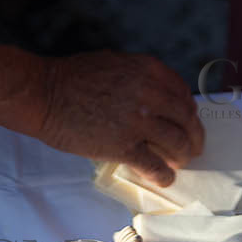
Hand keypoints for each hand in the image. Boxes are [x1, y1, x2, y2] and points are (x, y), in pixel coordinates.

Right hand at [36, 51, 203, 186]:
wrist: (46, 94)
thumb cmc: (74, 77)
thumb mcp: (118, 64)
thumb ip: (142, 78)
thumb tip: (159, 96)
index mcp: (149, 70)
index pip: (182, 94)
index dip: (189, 111)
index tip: (189, 121)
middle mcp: (150, 93)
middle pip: (185, 118)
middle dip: (193, 135)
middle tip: (195, 146)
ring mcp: (138, 121)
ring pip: (176, 141)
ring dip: (183, 154)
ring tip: (182, 161)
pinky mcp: (124, 146)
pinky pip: (154, 163)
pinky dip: (164, 173)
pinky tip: (166, 177)